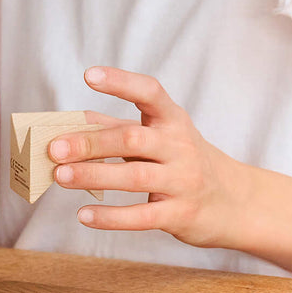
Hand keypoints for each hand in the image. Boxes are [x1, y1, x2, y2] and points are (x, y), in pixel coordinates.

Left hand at [48, 67, 242, 246]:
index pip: (150, 92)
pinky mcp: (180, 214)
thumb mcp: (162, 137)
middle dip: (90, 143)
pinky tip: (84, 215)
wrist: (237, 203)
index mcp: (173, 120)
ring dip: (93, 175)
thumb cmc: (185, 162)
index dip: (121, 82)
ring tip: (60, 176)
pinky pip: (142, 215)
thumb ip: (120, 128)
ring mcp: (183, 181)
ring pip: (134, 176)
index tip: (89, 75)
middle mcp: (180, 146)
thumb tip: (74, 121)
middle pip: (131, 139)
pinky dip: (111, 217)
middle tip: (54, 149)